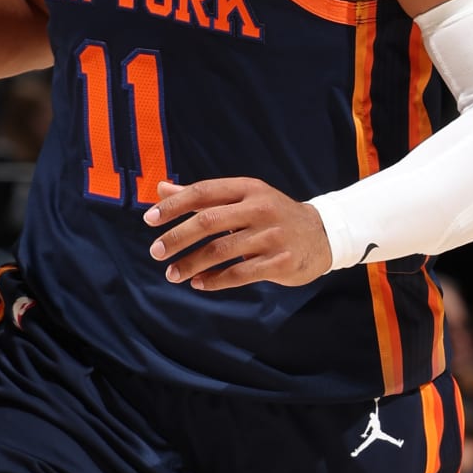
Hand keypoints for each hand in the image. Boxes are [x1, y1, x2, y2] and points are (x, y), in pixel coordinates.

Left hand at [143, 179, 331, 291]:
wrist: (323, 234)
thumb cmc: (272, 214)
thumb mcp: (243, 197)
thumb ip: (202, 196)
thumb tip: (160, 188)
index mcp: (248, 189)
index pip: (203, 192)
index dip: (174, 206)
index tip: (149, 220)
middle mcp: (259, 209)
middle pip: (209, 221)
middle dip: (177, 237)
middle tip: (156, 252)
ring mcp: (271, 236)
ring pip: (221, 251)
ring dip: (191, 264)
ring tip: (172, 274)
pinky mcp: (280, 262)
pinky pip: (240, 274)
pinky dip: (215, 280)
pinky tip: (199, 283)